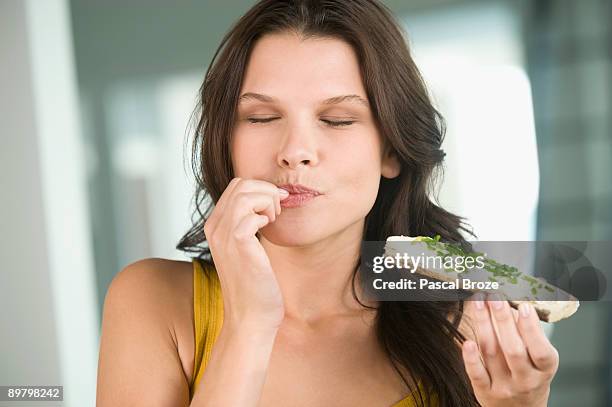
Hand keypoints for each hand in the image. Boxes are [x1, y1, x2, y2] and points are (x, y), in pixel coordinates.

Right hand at [204, 177, 289, 332]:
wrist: (250, 317)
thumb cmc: (254, 286)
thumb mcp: (248, 250)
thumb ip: (250, 225)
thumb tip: (270, 202)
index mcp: (215, 226)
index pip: (236, 186)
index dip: (260, 189)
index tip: (276, 205)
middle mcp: (214, 227)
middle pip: (240, 184)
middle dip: (265, 191)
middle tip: (276, 213)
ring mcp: (223, 235)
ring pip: (245, 192)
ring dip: (267, 201)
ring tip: (273, 220)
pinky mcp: (237, 243)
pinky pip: (251, 212)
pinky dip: (265, 215)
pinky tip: (268, 230)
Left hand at [461, 294, 559, 406]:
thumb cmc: (530, 376)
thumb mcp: (539, 359)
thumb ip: (529, 334)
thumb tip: (515, 303)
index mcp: (544, 370)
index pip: (540, 351)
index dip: (532, 329)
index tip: (523, 306)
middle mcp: (525, 380)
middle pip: (513, 350)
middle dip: (503, 320)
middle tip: (494, 297)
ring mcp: (504, 387)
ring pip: (493, 354)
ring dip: (484, 325)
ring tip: (479, 303)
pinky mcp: (485, 392)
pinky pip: (477, 375)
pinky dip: (471, 359)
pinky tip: (467, 342)